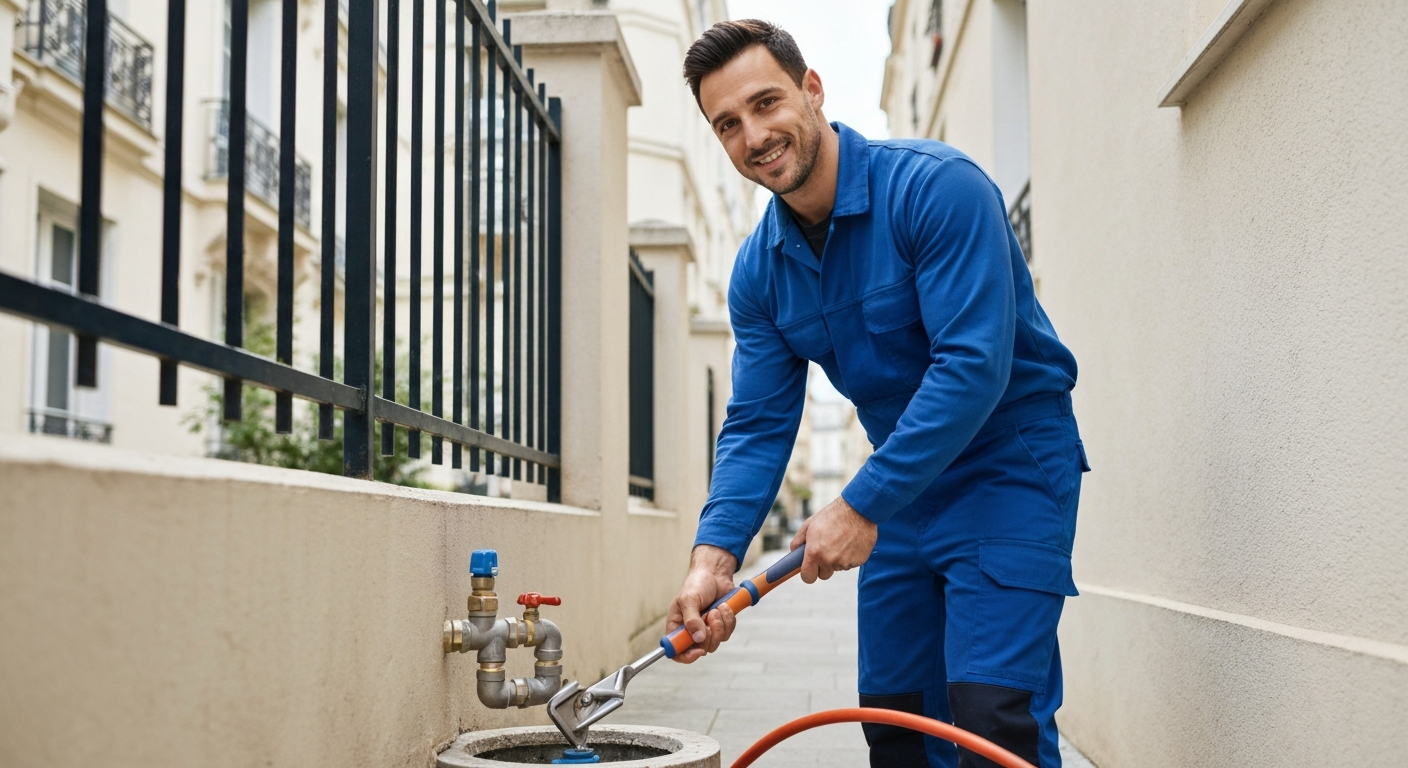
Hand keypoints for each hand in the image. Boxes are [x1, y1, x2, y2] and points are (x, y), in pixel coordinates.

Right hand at [665, 545, 738, 662]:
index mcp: (677, 626)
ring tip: (717, 608)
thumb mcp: (689, 599)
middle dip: (710, 633)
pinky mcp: (721, 626)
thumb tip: (698, 638)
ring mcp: (707, 630)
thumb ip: (691, 619)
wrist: (715, 574)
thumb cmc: (697, 584)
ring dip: (720, 624)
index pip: (676, 651)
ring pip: (716, 642)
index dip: (686, 656)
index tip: (698, 650)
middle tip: (710, 615)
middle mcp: (691, 631)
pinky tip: (724, 607)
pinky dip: (728, 619)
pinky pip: (727, 633)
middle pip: (701, 648)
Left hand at [790, 496, 876, 582]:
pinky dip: (850, 556)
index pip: (807, 577)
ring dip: (837, 559)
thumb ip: (798, 541)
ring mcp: (845, 562)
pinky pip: (850, 564)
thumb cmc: (832, 515)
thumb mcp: (809, 524)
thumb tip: (793, 552)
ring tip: (841, 540)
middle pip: (823, 575)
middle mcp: (829, 560)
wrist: (858, 509)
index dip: (807, 574)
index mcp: (814, 552)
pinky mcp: (859, 561)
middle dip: (823, 566)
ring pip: (838, 567)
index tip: (809, 569)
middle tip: (826, 550)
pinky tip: (851, 541)